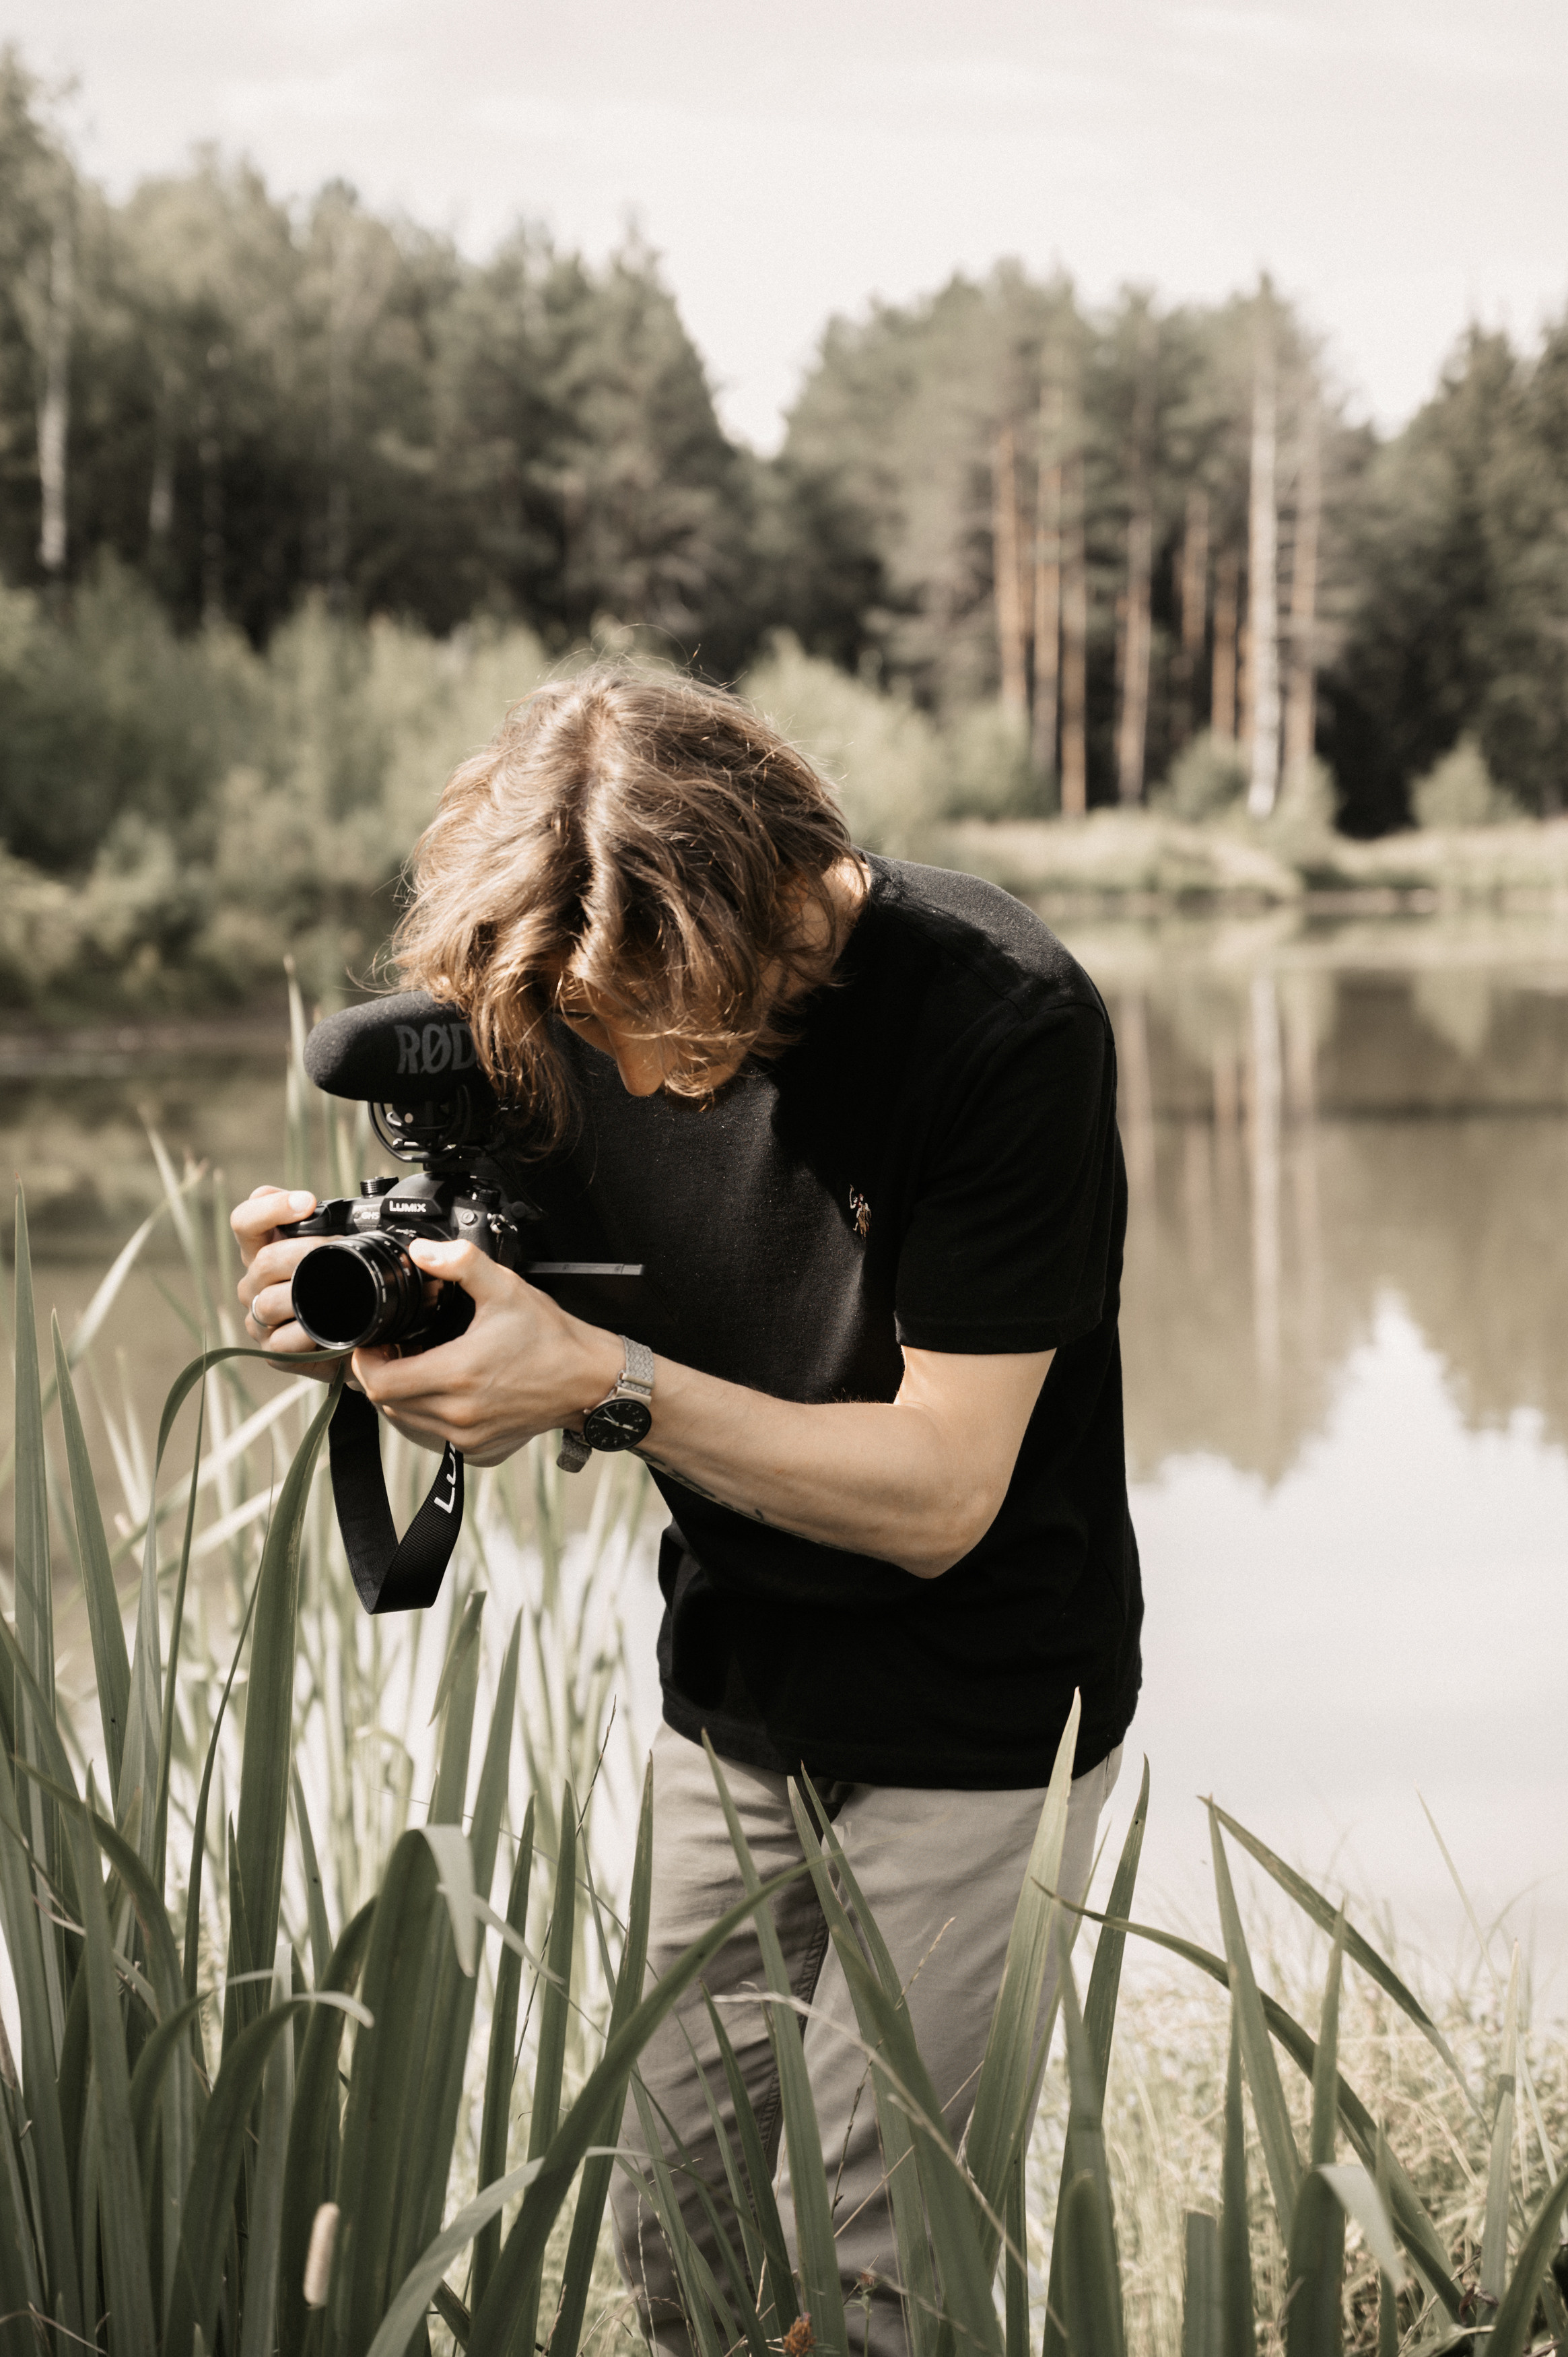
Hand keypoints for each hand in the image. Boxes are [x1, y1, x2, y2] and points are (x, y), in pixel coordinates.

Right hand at [230, 1185, 345, 1374]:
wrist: (354, 1337)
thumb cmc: (341, 1287)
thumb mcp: (335, 1251)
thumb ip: (331, 1226)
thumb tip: (360, 1210)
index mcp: (262, 1251)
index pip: (245, 1221)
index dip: (270, 1207)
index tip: (308, 1202)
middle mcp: (253, 1283)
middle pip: (264, 1260)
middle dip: (307, 1250)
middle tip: (341, 1246)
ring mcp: (259, 1318)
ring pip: (270, 1301)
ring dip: (307, 1291)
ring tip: (340, 1287)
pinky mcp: (272, 1351)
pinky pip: (283, 1341)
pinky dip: (307, 1333)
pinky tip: (329, 1325)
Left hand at [352, 1241, 622, 1466]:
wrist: (590, 1382)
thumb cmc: (552, 1339)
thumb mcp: (506, 1288)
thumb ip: (460, 1263)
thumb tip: (422, 1253)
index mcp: (457, 1374)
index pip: (379, 1383)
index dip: (365, 1361)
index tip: (374, 1342)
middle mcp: (458, 1413)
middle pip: (387, 1402)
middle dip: (382, 1373)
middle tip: (396, 1348)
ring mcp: (468, 1437)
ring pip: (407, 1420)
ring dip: (403, 1394)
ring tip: (420, 1365)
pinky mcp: (479, 1449)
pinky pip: (434, 1433)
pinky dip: (429, 1412)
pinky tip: (447, 1388)